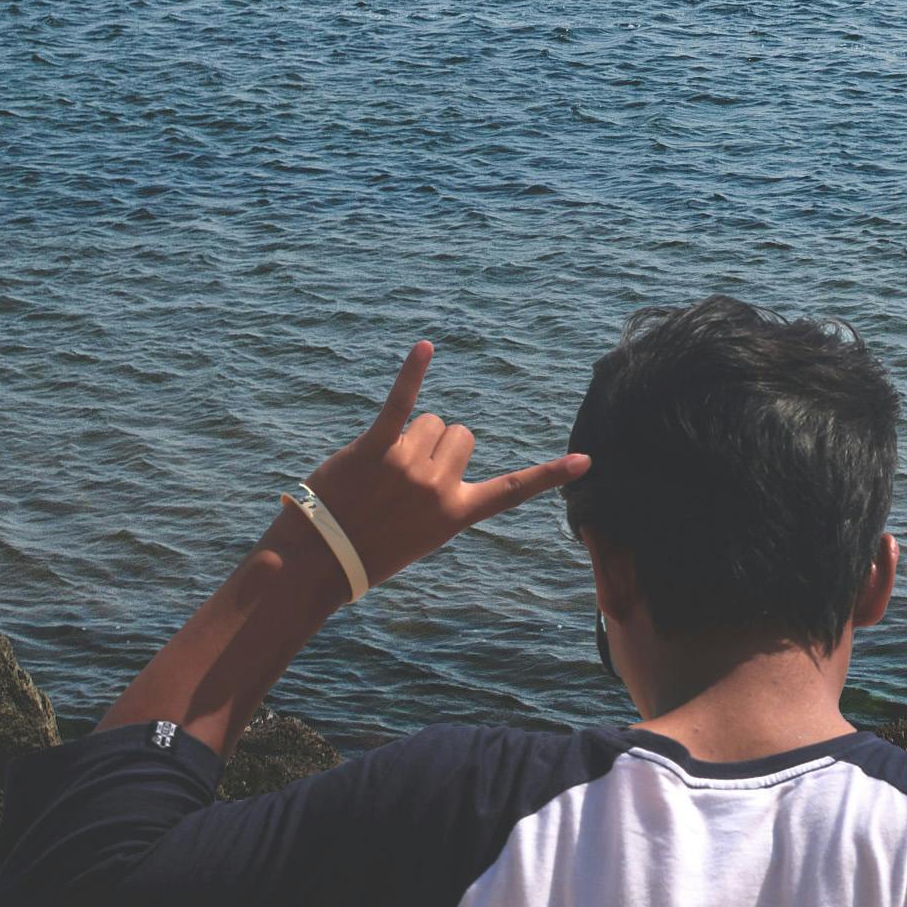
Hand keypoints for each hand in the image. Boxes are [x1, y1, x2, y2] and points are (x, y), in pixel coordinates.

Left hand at [299, 340, 586, 593]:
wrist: (321, 558)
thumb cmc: (369, 546)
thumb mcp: (421, 534)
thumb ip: (442, 497)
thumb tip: (446, 444)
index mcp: (456, 515)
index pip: (513, 490)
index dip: (550, 475)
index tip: (585, 460)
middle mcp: (439, 489)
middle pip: (459, 435)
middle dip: (437, 444)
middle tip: (402, 477)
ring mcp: (408, 467)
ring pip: (429, 421)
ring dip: (409, 434)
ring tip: (379, 470)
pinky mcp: (375, 448)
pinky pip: (401, 403)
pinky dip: (413, 373)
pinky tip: (425, 348)